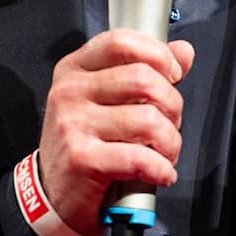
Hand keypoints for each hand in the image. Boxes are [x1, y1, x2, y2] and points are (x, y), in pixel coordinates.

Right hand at [37, 29, 195, 235]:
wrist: (52, 193)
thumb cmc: (83, 143)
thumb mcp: (106, 99)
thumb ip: (146, 71)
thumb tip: (183, 52)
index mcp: (76, 69)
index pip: (121, 41)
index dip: (158, 54)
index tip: (173, 75)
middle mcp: (70, 91)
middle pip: (143, 80)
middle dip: (172, 105)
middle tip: (169, 123)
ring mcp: (73, 123)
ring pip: (149, 120)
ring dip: (170, 142)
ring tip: (165, 152)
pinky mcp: (82, 158)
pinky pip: (140, 157)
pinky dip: (161, 169)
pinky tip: (160, 172)